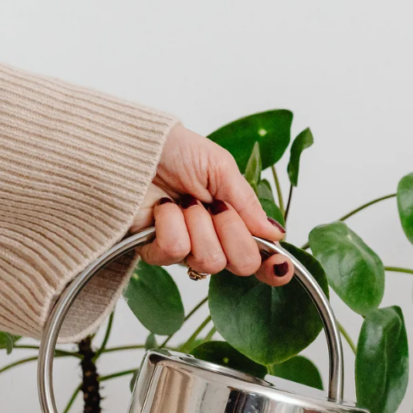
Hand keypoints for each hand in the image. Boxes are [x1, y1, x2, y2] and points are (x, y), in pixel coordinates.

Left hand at [131, 124, 292, 285]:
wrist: (132, 146)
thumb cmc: (175, 150)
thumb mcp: (221, 169)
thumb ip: (248, 204)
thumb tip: (275, 234)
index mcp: (233, 221)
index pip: (260, 257)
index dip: (273, 267)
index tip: (280, 265)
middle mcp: (212, 241)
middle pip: (241, 264)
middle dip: (233, 232)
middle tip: (217, 208)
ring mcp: (185, 249)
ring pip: (210, 261)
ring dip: (199, 224)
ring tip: (184, 202)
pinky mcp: (154, 251)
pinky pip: (175, 252)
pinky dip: (172, 223)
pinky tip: (165, 208)